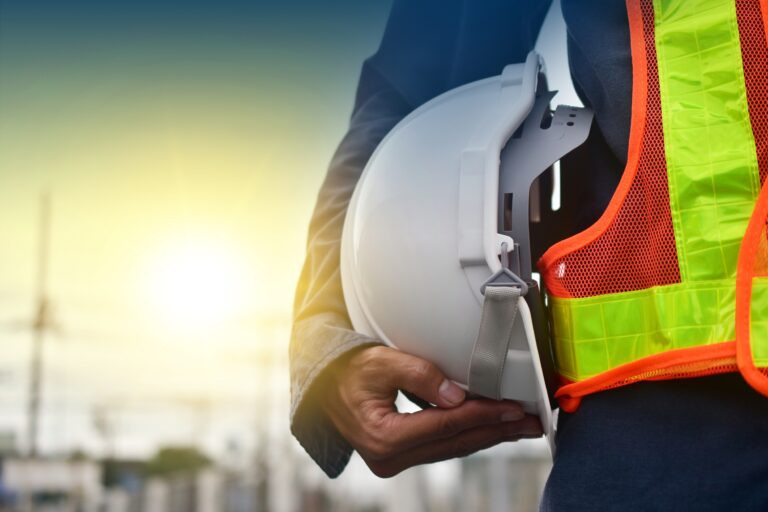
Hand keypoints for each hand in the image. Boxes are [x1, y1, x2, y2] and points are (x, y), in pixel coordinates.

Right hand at [323, 345, 542, 476]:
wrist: (324, 385)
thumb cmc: (349, 370)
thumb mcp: (381, 362)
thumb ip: (419, 375)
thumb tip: (459, 396)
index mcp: (383, 437)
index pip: (445, 425)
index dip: (482, 415)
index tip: (513, 408)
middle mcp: (389, 457)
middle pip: (455, 443)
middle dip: (496, 431)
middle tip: (531, 423)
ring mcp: (394, 460)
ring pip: (452, 448)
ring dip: (488, 435)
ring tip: (520, 427)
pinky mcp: (400, 456)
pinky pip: (442, 447)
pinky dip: (469, 435)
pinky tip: (490, 429)